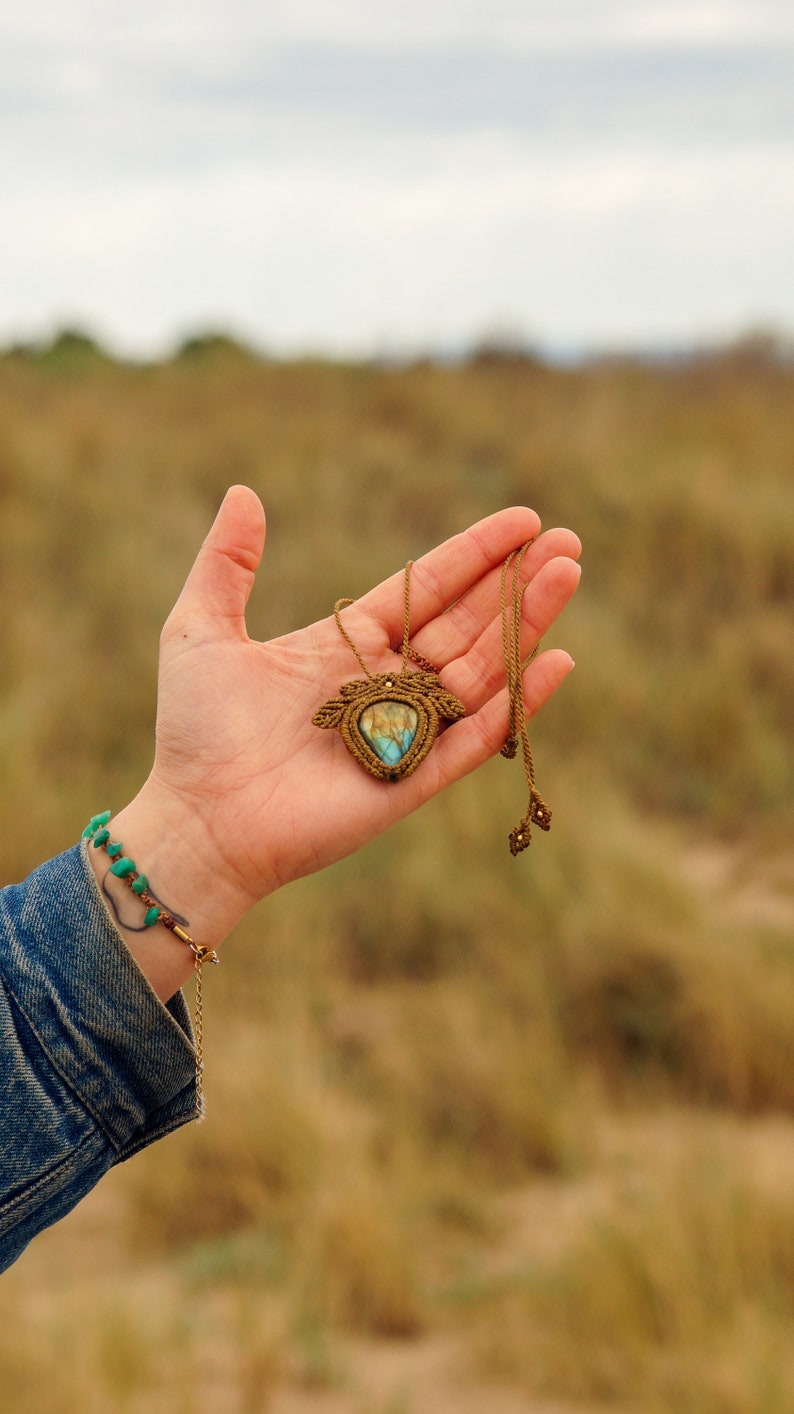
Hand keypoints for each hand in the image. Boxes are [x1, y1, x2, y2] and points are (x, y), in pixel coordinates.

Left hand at [102, 486, 579, 994]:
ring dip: (527, 624)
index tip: (525, 520)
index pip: (429, 588)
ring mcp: (406, 731)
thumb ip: (226, 564)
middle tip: (569, 541)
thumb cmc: (195, 731)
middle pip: (468, 621)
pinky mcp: (414, 779)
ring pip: (482, 668)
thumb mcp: (199, 631)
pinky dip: (518, 703)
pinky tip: (556, 661)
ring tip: (568, 574)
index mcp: (349, 643)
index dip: (476, 553)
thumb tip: (245, 491)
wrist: (197, 820)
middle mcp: (387, 683)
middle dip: (518, 582)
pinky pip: (477, 738)